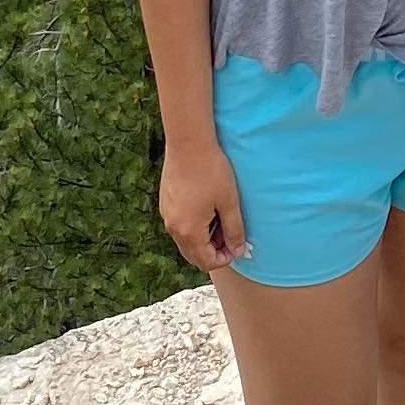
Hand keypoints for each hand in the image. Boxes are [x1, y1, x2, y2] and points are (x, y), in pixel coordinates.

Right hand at [159, 140, 249, 274]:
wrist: (188, 143)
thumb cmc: (211, 170)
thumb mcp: (229, 201)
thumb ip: (234, 229)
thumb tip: (238, 250)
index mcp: (189, 231)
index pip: (205, 261)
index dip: (224, 258)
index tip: (237, 246)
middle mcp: (173, 228)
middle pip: (193, 255)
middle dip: (213, 251)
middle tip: (231, 235)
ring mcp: (167, 215)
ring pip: (186, 240)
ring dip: (204, 238)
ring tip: (221, 219)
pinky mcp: (166, 203)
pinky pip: (180, 225)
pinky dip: (194, 226)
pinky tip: (208, 208)